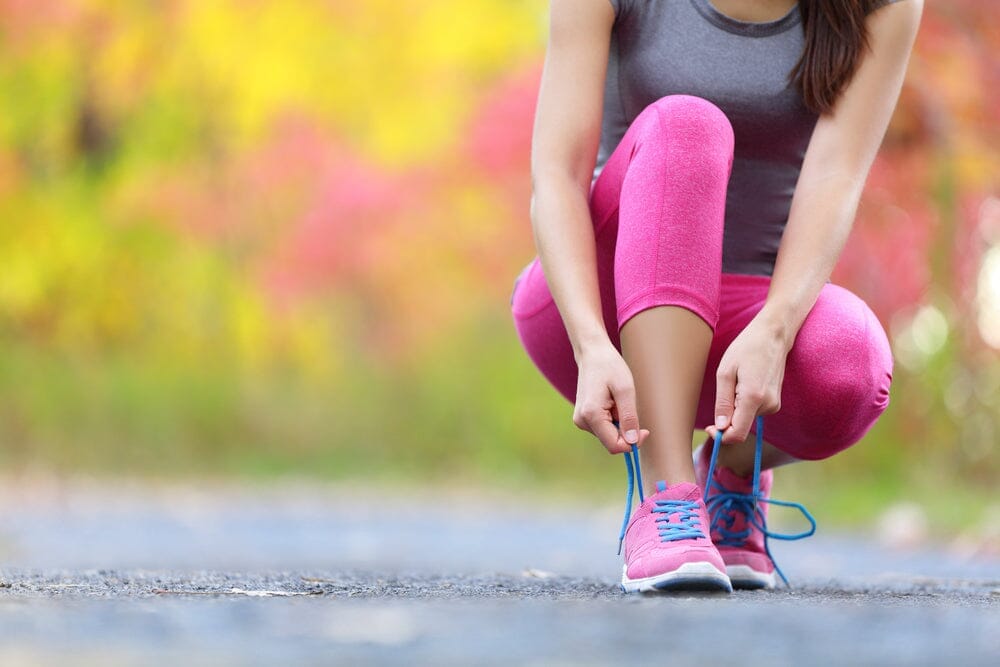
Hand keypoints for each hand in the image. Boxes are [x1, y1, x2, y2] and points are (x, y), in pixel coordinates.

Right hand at [573, 341, 650, 454]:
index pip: (614, 445)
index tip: (645, 430)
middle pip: (611, 442)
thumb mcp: (625, 390)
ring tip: (617, 401)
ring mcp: (581, 420)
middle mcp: (582, 421)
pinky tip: (611, 402)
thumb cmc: (609, 366)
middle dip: (626, 430)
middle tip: (630, 407)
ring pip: (608, 435)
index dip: (633, 442)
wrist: (592, 354)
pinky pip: (604, 428)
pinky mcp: (583, 418)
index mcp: (591, 415)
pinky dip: (613, 419)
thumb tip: (632, 442)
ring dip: (619, 423)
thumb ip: (629, 418)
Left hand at [705, 311, 790, 444]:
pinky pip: (754, 411)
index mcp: (753, 398)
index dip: (721, 436)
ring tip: (737, 382)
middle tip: (722, 393)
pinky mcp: (775, 402)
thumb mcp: (725, 373)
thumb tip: (720, 427)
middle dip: (727, 419)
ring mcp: (774, 404)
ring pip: (747, 419)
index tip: (710, 428)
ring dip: (736, 408)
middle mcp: (768, 405)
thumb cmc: (746, 348)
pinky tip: (745, 383)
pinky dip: (744, 404)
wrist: (772, 335)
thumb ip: (723, 403)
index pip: (737, 434)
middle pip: (741, 427)